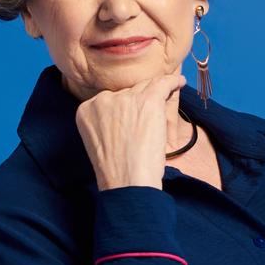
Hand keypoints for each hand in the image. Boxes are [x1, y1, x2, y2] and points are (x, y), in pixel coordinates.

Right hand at [77, 57, 189, 189]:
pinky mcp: (148, 101)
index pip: (109, 99)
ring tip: (169, 92)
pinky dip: (173, 83)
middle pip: (127, 92)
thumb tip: (128, 115)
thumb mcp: (100, 142)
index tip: (133, 112)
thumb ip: (107, 124)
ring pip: (145, 88)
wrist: (127, 181)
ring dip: (157, 91)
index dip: (124, 105)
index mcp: (86, 110)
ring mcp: (126, 99)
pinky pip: (162, 84)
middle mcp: (103, 100)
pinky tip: (179, 82)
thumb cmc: (117, 170)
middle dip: (139, 100)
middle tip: (150, 112)